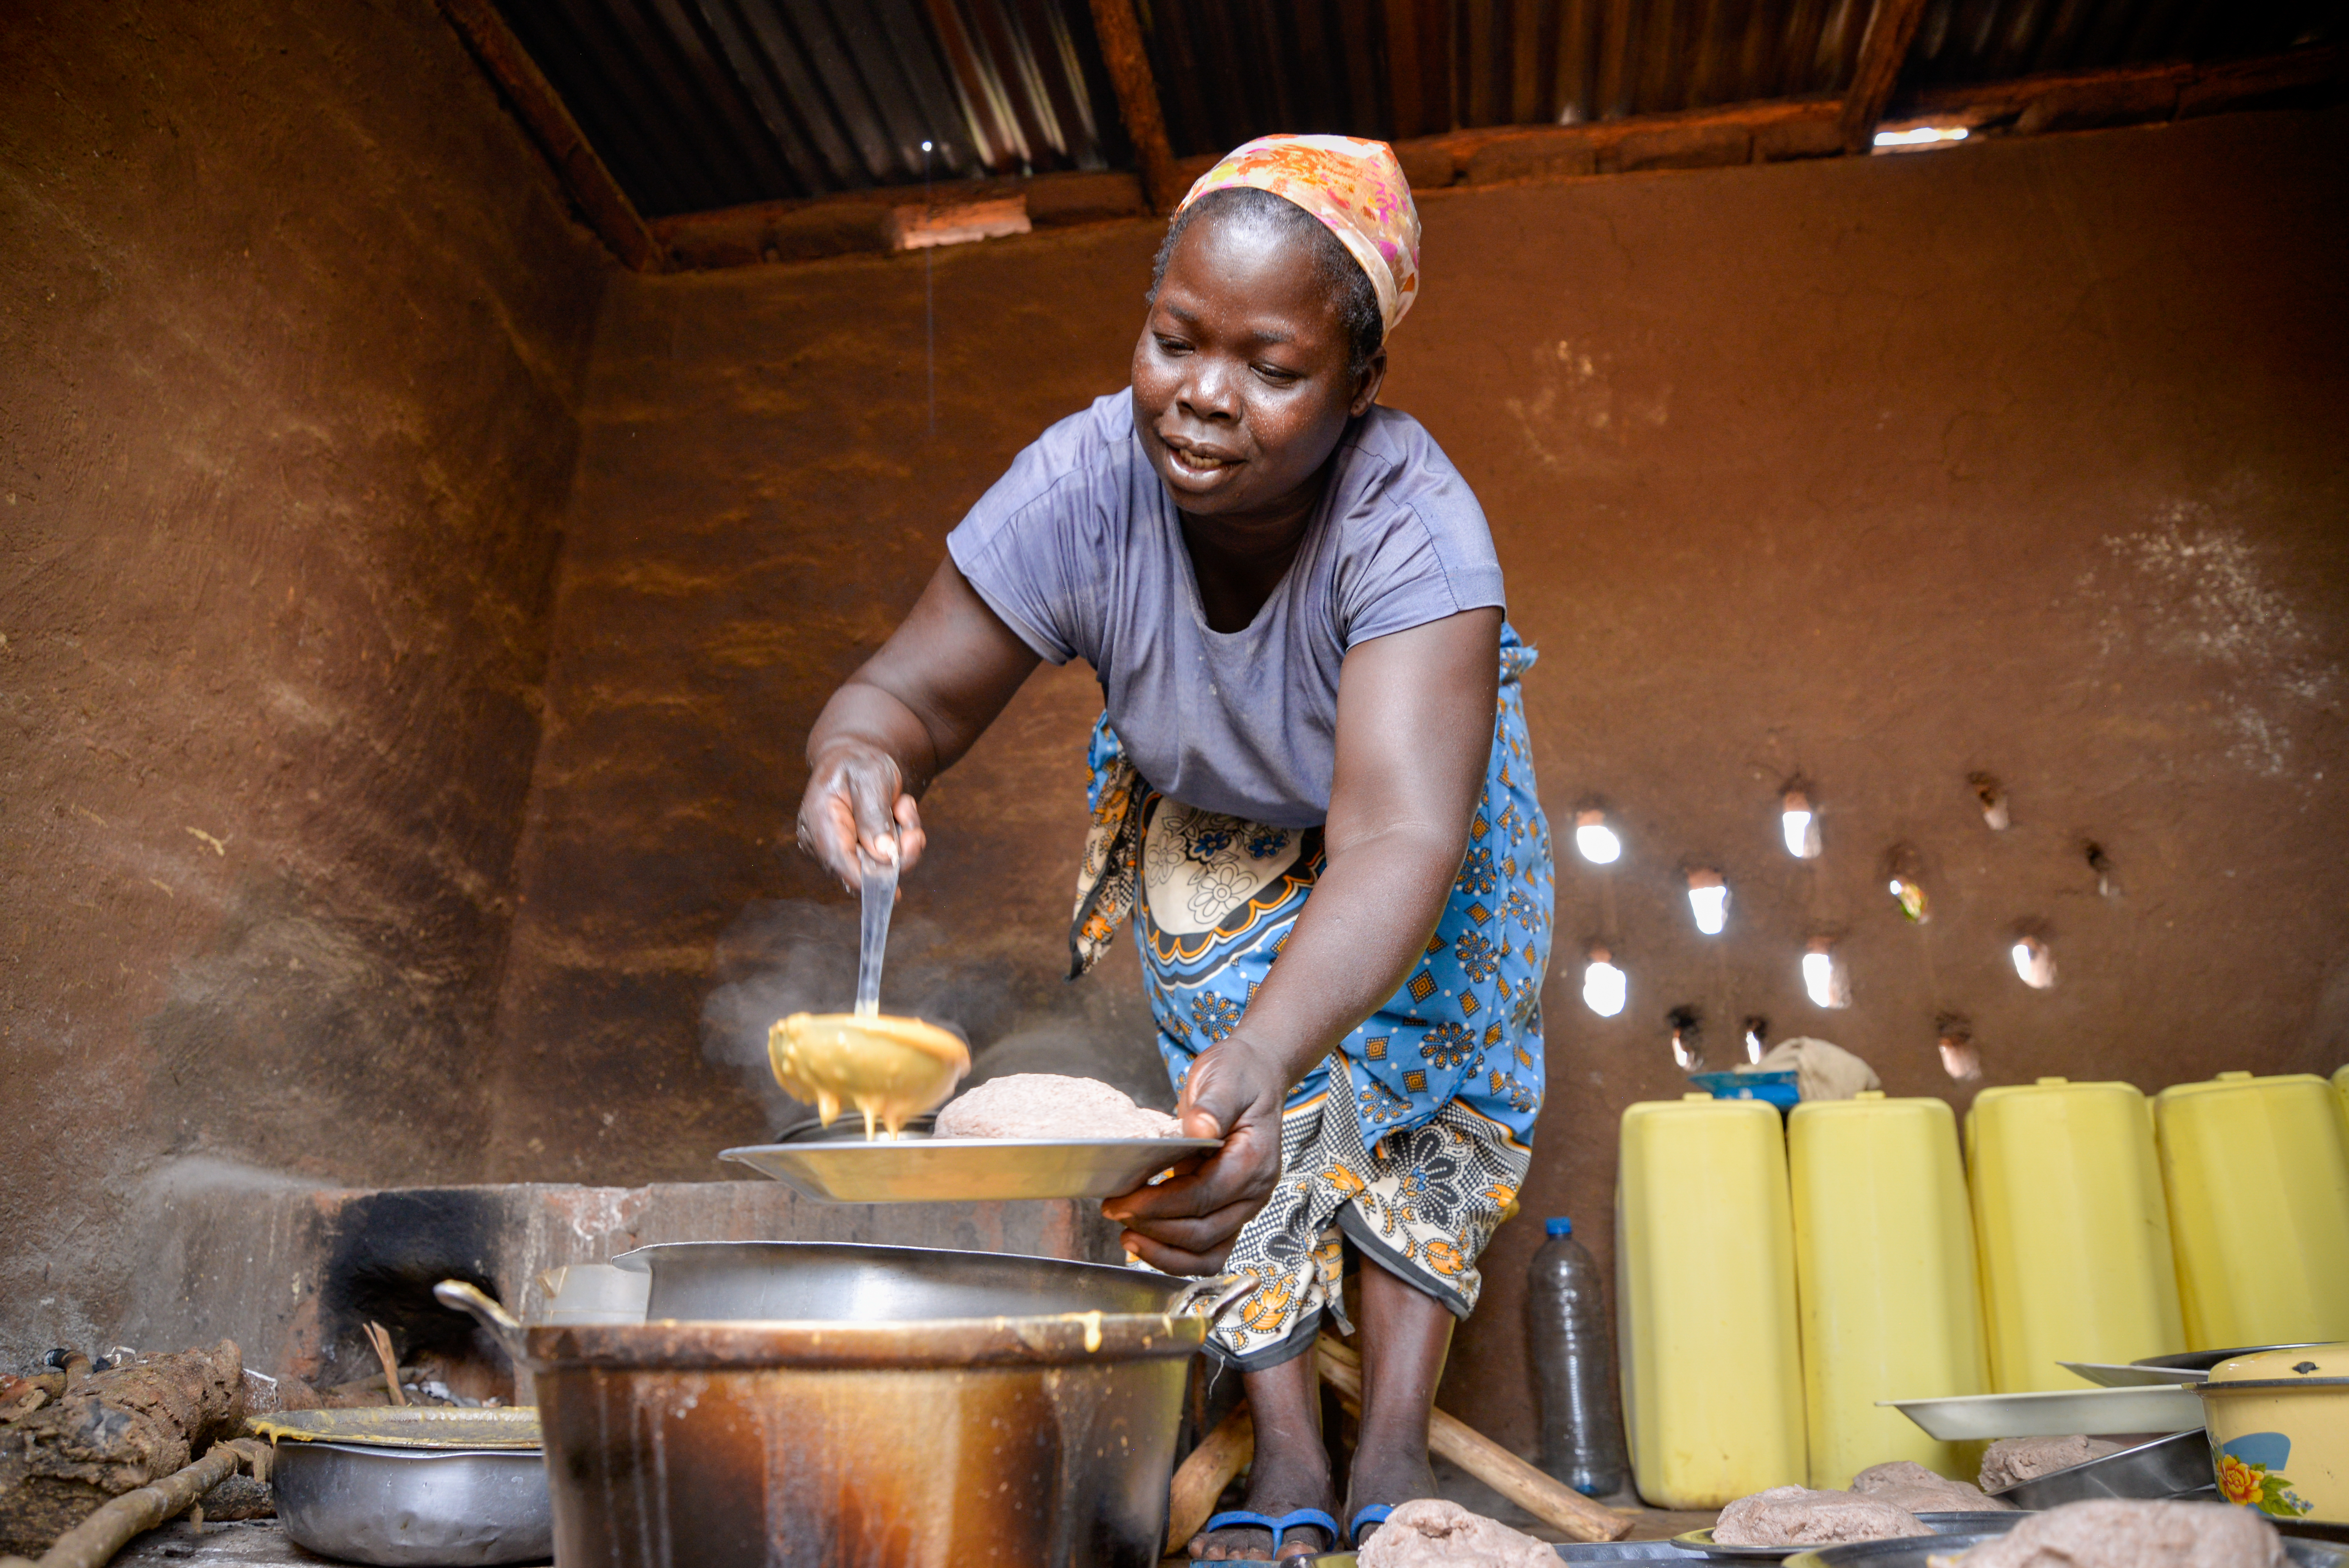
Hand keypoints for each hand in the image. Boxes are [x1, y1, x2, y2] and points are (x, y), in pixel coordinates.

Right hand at [796, 742, 926, 892]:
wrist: (856, 759)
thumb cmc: (859, 763)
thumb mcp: (871, 778)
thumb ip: (875, 815)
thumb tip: (883, 854)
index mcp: (819, 819)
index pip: (839, 862)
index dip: (869, 876)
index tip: (897, 870)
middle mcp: (822, 843)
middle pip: (863, 871)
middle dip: (898, 852)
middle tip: (915, 828)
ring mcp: (837, 851)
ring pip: (879, 868)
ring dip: (902, 842)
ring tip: (902, 808)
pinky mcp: (854, 855)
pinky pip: (884, 862)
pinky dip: (900, 842)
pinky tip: (899, 816)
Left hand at [1102, 1037, 1288, 1273]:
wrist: (1255, 1077)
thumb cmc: (1239, 1076)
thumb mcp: (1224, 1079)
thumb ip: (1212, 1106)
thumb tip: (1200, 1128)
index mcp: (1253, 1159)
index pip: (1203, 1196)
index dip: (1160, 1204)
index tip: (1122, 1200)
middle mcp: (1254, 1192)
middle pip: (1202, 1232)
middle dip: (1154, 1227)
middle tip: (1115, 1210)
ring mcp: (1243, 1206)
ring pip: (1207, 1253)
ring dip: (1164, 1252)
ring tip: (1128, 1236)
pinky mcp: (1229, 1211)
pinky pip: (1208, 1251)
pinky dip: (1177, 1255)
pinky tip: (1147, 1241)